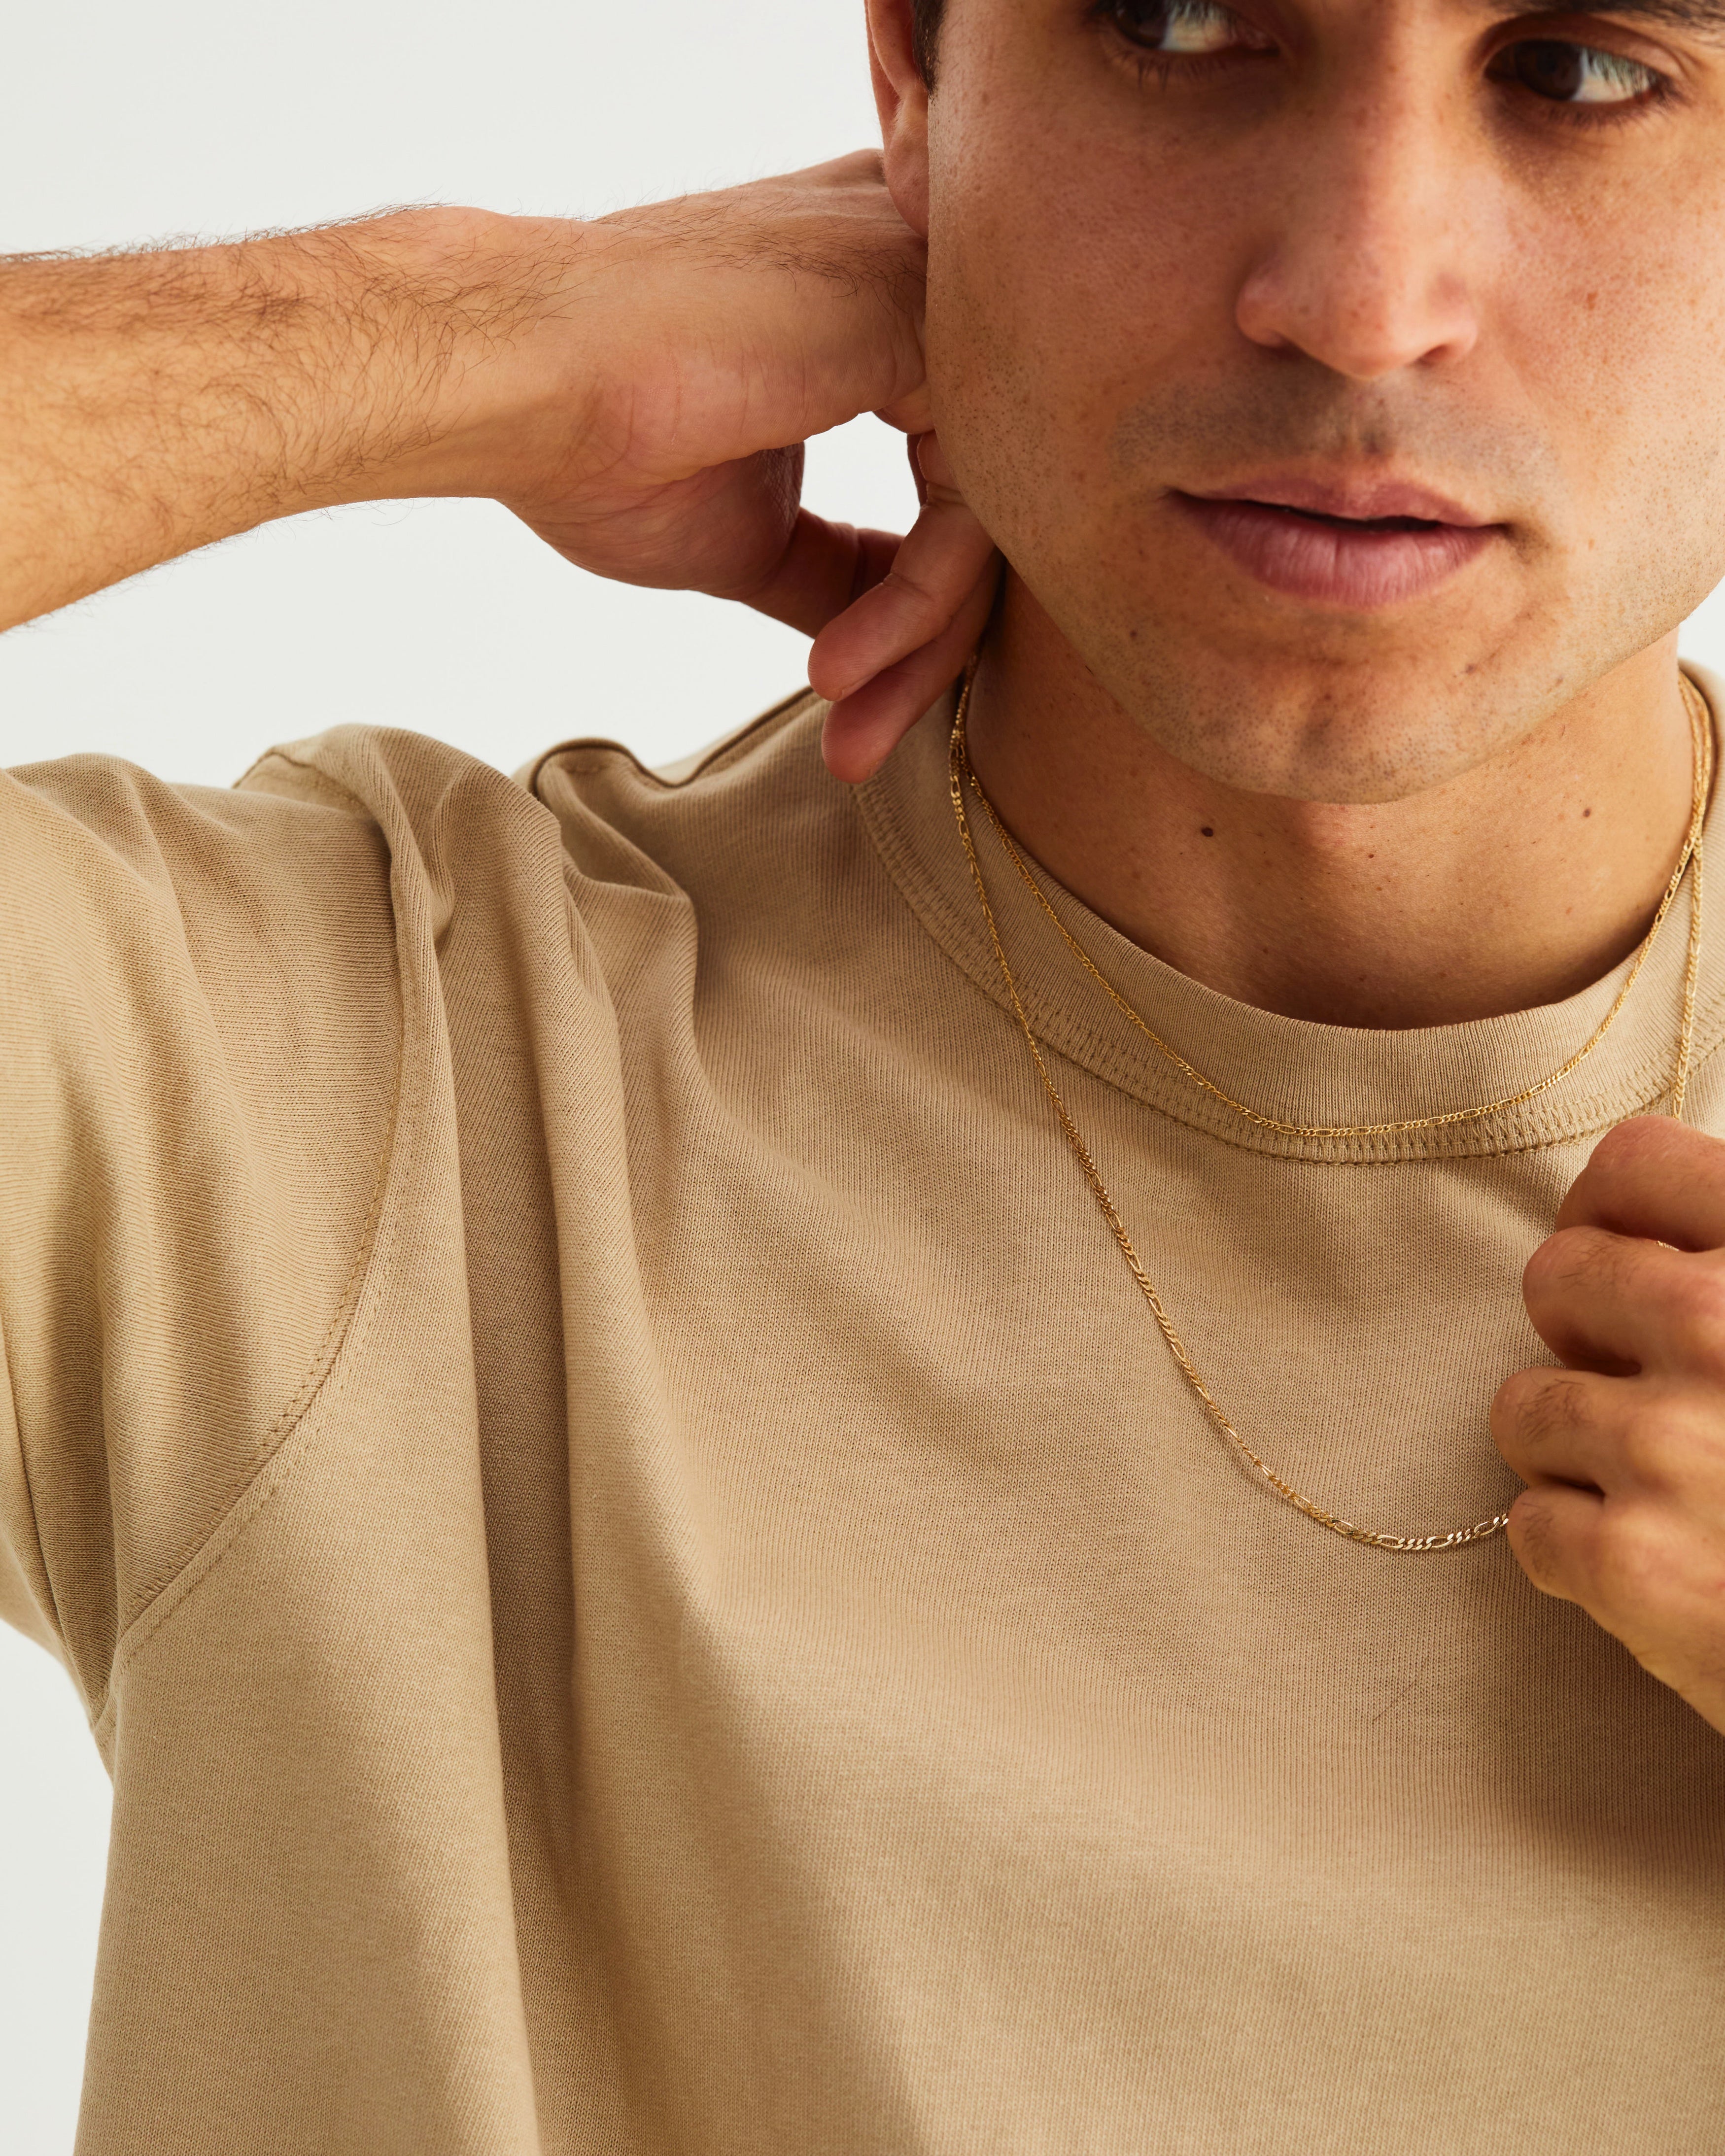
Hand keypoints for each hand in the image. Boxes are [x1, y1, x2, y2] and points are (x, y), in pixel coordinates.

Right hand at [450, 153, 997, 780]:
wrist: (516, 382)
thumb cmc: (598, 438)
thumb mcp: (748, 529)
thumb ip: (836, 567)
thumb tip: (887, 637)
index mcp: (877, 302)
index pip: (953, 477)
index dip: (914, 612)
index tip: (849, 705)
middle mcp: (917, 280)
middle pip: (985, 498)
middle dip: (931, 645)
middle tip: (861, 745)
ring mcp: (923, 289)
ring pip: (990, 508)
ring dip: (919, 644)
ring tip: (844, 722)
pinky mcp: (918, 319)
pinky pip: (969, 500)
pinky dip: (914, 607)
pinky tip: (836, 670)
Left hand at [1492, 1116, 1724, 1732]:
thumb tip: (1646, 1235)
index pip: (1632, 1166)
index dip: (1609, 1219)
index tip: (1623, 1261)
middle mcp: (1724, 1328)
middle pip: (1555, 1278)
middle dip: (1587, 1340)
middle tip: (1653, 1395)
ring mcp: (1673, 1447)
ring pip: (1525, 1406)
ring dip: (1577, 1455)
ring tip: (1669, 1496)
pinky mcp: (1633, 1563)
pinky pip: (1531, 1524)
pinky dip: (1578, 1556)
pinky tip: (1661, 1572)